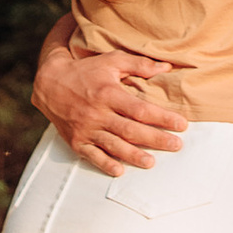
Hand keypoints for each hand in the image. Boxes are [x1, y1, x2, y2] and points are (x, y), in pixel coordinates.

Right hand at [34, 32, 190, 175]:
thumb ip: (139, 64)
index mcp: (108, 93)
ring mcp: (86, 129)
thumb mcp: (111, 61)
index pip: (140, 110)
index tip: (181, 125)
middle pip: (131, 130)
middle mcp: (97, 113)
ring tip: (152, 163)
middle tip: (176, 146)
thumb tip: (167, 66)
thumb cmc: (86, 70)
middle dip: (156, 139)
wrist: (50, 83)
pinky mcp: (76, 141)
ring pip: (114, 146)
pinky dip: (106, 164)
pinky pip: (93, 156)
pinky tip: (120, 171)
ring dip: (134, 156)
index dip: (162, 118)